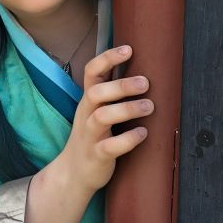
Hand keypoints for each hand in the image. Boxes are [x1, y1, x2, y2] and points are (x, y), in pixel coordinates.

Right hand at [56, 45, 152, 196]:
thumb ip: (112, 94)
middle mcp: (86, 114)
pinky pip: (110, 146)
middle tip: (145, 83)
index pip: (91, 72)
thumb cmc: (93, 136)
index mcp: (88, 100)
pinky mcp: (97, 155)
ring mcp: (89, 135)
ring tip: (149, 106)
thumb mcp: (96, 111)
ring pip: (102, 117)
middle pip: (96, 92)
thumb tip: (144, 71)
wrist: (73, 173)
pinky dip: (128, 139)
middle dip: (121, 85)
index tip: (129, 49)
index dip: (108, 58)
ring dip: (127, 109)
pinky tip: (143, 133)